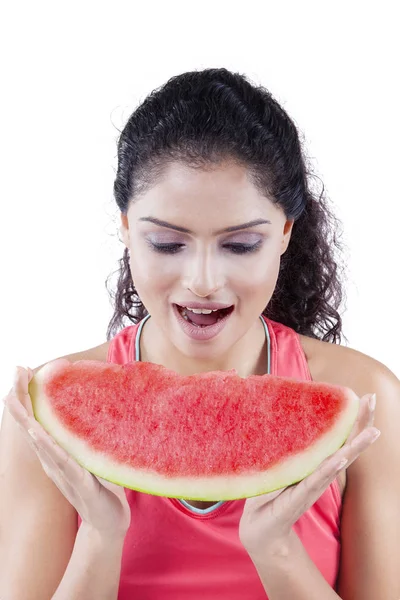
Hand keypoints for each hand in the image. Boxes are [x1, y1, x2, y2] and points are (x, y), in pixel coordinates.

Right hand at [2, 366, 131, 537]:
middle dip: (22, 400)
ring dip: (29, 421)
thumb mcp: (91, 455)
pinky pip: (65, 464)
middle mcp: (54, 462)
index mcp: (56, 453)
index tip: (22, 371)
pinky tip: (42, 436)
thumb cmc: (101, 487)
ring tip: (15, 399)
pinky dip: (52, 450)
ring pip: (42, 444)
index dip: (27, 397)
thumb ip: (85, 436)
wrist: (109, 524)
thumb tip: (90, 406)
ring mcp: (65, 474)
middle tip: (15, 372)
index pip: (37, 420)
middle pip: (32, 427)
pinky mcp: (81, 485)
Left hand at [238, 392, 379, 562]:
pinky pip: (315, 481)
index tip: (366, 396)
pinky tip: (340, 458)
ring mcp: (312, 485)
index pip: (339, 436)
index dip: (354, 418)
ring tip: (372, 432)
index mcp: (315, 461)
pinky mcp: (298, 498)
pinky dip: (329, 469)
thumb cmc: (269, 492)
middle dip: (361, 424)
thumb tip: (277, 412)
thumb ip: (284, 444)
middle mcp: (319, 472)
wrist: (259, 528)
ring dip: (355, 447)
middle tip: (373, 401)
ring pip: (338, 462)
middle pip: (346, 445)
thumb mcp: (277, 462)